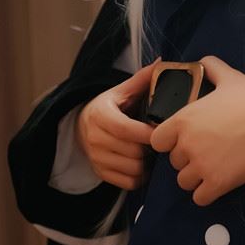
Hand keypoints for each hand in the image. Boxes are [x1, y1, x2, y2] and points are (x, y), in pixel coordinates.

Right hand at [75, 63, 156, 189]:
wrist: (82, 126)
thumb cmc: (110, 108)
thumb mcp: (121, 92)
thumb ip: (141, 79)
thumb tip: (162, 62)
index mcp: (101, 115)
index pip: (128, 130)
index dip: (148, 134)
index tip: (161, 130)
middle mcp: (95, 138)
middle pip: (134, 152)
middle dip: (149, 149)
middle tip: (156, 142)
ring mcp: (96, 158)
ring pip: (133, 169)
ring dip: (146, 163)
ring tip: (148, 153)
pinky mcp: (100, 173)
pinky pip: (128, 183)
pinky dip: (139, 177)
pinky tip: (141, 164)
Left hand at [149, 55, 244, 206]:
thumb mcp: (229, 76)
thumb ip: (210, 68)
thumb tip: (202, 61)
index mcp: (184, 119)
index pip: (157, 141)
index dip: (169, 142)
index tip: (183, 141)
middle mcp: (188, 144)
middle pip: (173, 163)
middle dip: (187, 161)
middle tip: (206, 154)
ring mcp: (202, 165)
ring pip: (184, 183)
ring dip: (195, 179)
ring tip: (212, 170)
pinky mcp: (218, 183)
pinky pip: (199, 198)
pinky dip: (207, 194)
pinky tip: (218, 183)